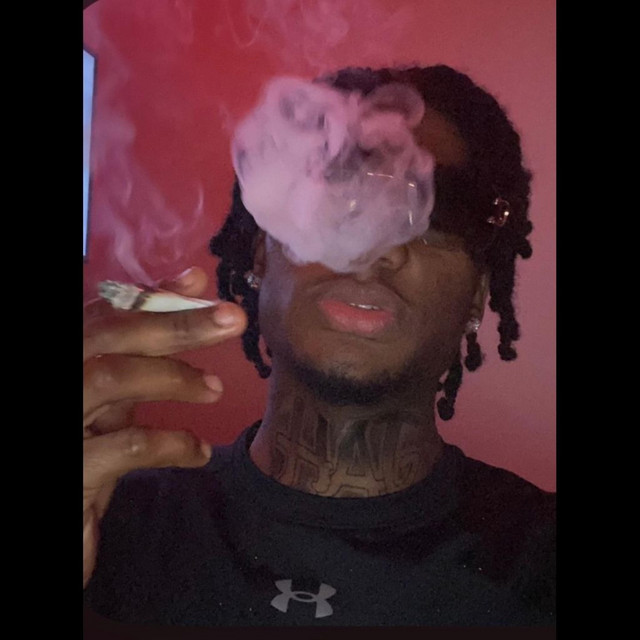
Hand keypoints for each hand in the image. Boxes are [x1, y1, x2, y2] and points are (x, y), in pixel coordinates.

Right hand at [83, 267, 246, 586]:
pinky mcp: (73, 468)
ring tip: (216, 388)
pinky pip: (127, 445)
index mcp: (73, 355)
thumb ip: (146, 342)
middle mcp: (61, 377)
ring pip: (112, 378)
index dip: (152, 295)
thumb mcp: (115, 394)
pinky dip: (173, 443)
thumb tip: (192, 282)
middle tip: (232, 317)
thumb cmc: (87, 447)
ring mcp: (62, 422)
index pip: (103, 313)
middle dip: (175, 322)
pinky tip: (200, 451)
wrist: (72, 515)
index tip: (198, 282)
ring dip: (173, 377)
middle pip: (107, 334)